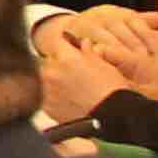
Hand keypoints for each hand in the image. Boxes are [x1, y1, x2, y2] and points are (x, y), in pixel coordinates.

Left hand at [30, 7, 157, 124]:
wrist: (112, 117)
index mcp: (66, 58)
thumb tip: (83, 43)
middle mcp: (52, 72)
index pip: (58, 41)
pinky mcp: (47, 106)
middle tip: (75, 72)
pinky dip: (54, 95)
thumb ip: (89, 52)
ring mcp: (47, 90)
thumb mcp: (104, 65)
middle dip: (59, 63)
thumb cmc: (112, 90)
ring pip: (46, 78)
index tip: (67, 45)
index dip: (64, 43)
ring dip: (55, 79)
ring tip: (74, 88)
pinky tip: (70, 99)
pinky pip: (46, 95)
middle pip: (49, 61)